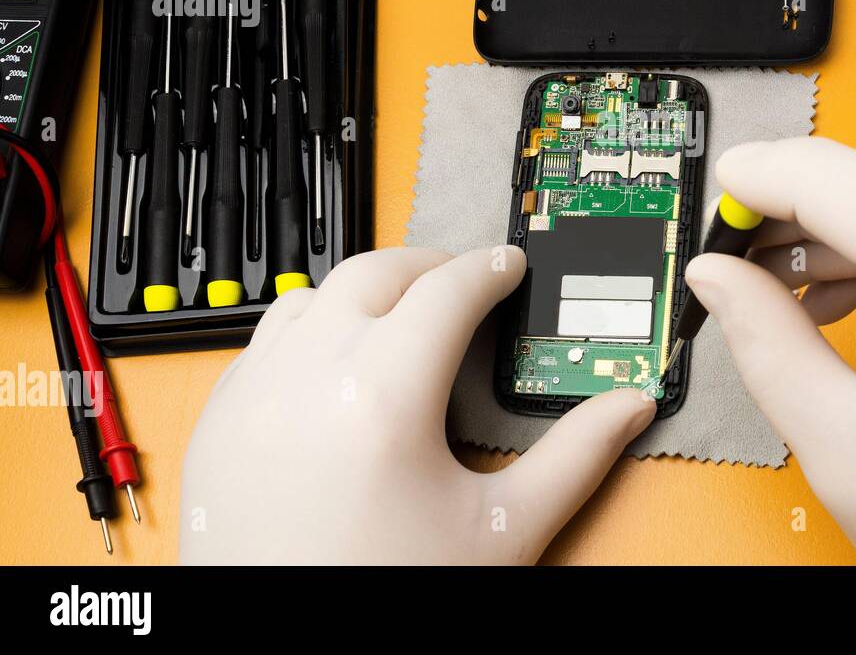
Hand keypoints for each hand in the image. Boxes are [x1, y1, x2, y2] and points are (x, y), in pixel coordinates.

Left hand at [180, 247, 655, 563]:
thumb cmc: (383, 599)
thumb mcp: (501, 531)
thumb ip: (574, 458)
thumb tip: (626, 407)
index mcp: (382, 395)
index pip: (447, 289)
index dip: (488, 269)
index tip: (508, 268)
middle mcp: (306, 378)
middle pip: (376, 272)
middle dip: (430, 267)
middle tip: (466, 285)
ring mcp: (251, 397)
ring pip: (312, 297)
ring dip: (364, 293)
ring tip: (402, 321)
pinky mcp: (217, 423)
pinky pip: (264, 342)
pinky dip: (309, 333)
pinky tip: (337, 370)